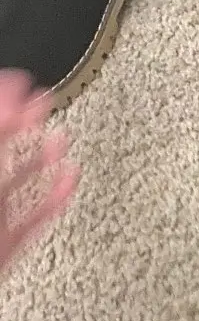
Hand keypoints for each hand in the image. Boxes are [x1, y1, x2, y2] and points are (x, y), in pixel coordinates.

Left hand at [0, 70, 79, 273]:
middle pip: (5, 146)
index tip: (22, 80)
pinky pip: (38, 212)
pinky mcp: (13, 240)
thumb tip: (13, 98)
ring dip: (43, 155)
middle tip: (42, 98)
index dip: (5, 100)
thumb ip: (1, 135)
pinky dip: (55, 195)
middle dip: (24, 120)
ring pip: (22, 178)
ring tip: (62, 135)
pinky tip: (69, 177)